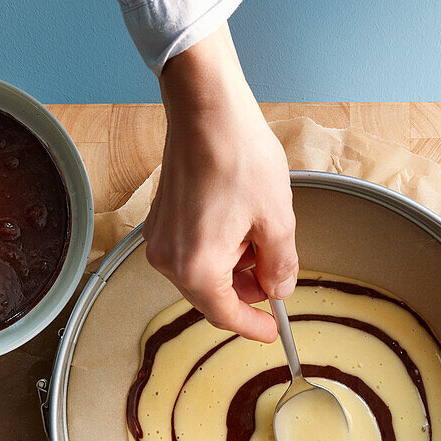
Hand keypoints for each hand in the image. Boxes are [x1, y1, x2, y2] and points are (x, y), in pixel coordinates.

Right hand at [144, 24, 296, 342]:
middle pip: (212, 296)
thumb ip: (281, 265)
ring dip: (233, 266)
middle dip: (246, 289)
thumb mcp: (277, 219)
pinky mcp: (159, 220)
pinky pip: (190, 251)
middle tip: (276, 269)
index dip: (253, 327)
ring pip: (202, 273)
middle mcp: (169, 259)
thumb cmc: (238, 155)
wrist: (206, 109)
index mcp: (197, 266)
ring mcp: (159, 238)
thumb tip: (278, 289)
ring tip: (259, 231)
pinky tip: (238, 220)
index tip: (273, 331)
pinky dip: (217, 248)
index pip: (226, 316)